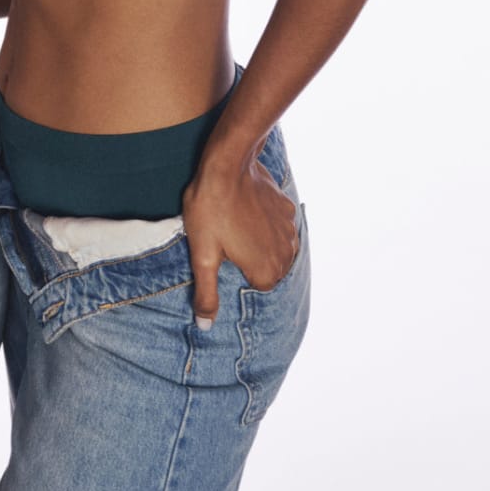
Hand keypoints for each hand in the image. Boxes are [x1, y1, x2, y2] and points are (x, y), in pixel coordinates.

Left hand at [181, 156, 297, 328]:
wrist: (226, 164)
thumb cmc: (210, 210)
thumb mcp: (202, 256)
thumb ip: (206, 294)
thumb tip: (206, 326)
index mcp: (266, 270)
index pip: (256, 286)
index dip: (236, 273)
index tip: (221, 256)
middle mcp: (286, 253)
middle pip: (267, 267)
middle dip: (249, 258)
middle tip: (225, 239)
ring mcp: (288, 229)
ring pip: (274, 246)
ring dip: (258, 240)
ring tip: (234, 224)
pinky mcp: (286, 207)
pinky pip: (277, 224)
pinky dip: (264, 221)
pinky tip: (245, 209)